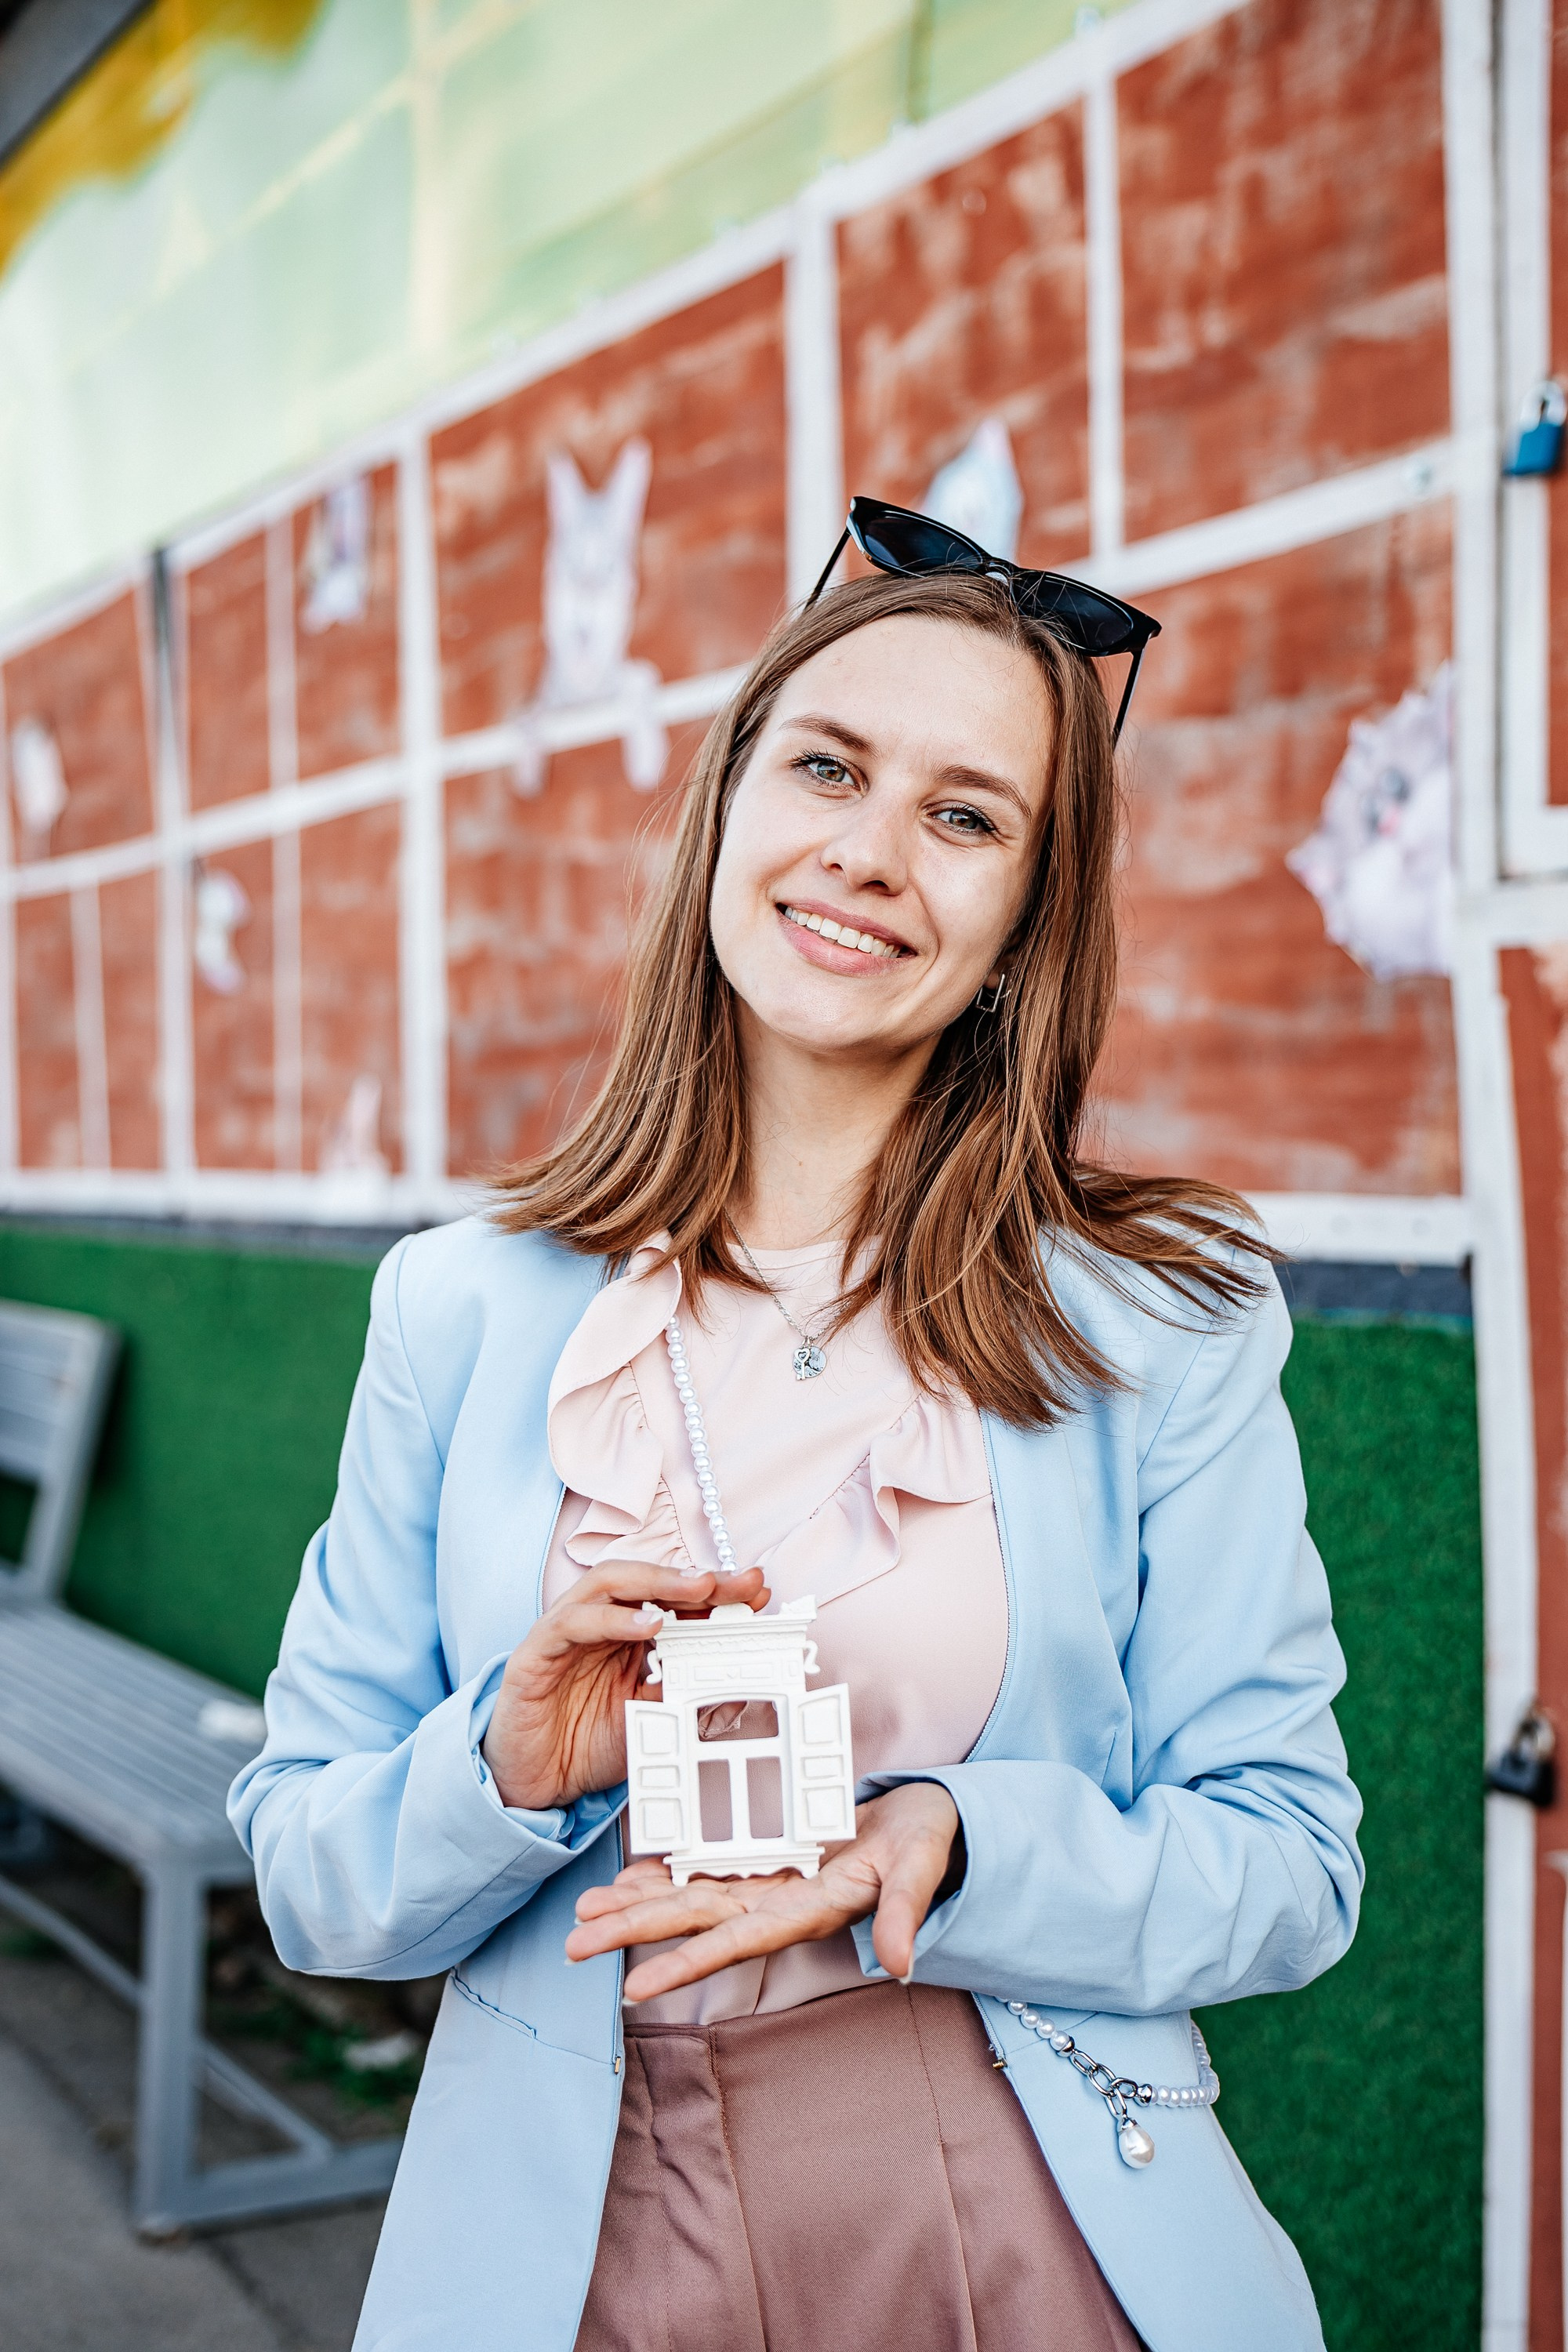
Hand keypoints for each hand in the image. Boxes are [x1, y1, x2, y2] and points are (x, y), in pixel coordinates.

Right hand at [482, 1564, 768, 1811]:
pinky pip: (571, 1623)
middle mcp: (596, 1623)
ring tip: (699, 1589)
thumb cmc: (587, 1745)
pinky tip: (645, 1626)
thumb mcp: (652, 1720)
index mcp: (625, 1634)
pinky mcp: (534, 1653)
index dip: (714, 1592)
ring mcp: (564, 1632)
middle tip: (734, 1581)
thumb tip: (740, 1679)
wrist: (536, 1785)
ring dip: (656, 1583)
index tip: (756, 1591)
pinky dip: (611, 1619)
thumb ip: (686, 1695)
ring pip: (606, 1584)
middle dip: (692, 1578)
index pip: (671, 1599)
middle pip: (645, 1580)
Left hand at [564, 1781, 962, 2000]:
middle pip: (697, 1924)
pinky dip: (668, 1877)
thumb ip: (907, 1913)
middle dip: (635, 1934)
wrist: (932, 1820)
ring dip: (639, 1909)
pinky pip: (709, 1872)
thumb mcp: (922, 1868)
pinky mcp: (771, 1864)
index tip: (635, 1986)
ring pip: (693, 1900)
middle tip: (573, 1945)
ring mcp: (771, 1886)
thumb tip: (901, 1966)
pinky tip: (629, 1880)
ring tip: (585, 1916)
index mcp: (812, 1910)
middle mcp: (780, 1905)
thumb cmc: (929, 1841)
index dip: (688, 1963)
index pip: (738, 1942)